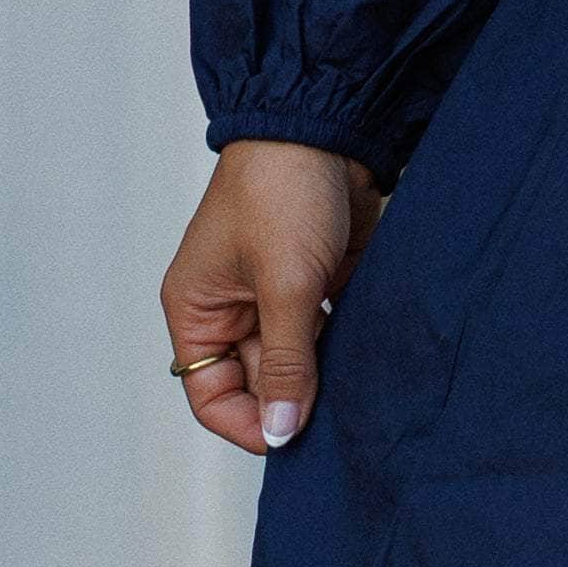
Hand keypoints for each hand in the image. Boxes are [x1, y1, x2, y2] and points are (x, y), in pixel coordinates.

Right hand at [160, 143, 379, 457]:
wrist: (327, 126)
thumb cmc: (282, 191)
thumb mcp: (285, 285)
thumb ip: (288, 363)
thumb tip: (282, 433)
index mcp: (197, 310)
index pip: (210, 395)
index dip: (249, 423)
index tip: (295, 439)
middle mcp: (230, 309)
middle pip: (257, 382)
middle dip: (294, 399)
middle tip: (339, 414)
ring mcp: (274, 295)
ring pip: (297, 360)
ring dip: (324, 373)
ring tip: (357, 383)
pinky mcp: (315, 282)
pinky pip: (326, 333)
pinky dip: (345, 345)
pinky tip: (370, 354)